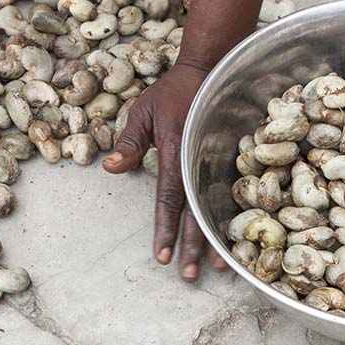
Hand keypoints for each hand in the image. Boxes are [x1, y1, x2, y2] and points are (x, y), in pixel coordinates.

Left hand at [103, 61, 229, 281]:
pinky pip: (231, 193)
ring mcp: (219, 161)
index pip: (169, 198)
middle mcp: (200, 160)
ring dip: (216, 237)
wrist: (211, 68)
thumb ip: (129, 142)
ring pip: (218, 206)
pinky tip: (234, 238)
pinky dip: (231, 217)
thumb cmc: (172, 92)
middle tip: (189, 276)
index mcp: (177, 152)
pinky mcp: (231, 160)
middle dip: (193, 245)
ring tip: (219, 267)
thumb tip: (110, 169)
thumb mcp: (142, 111)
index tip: (162, 257)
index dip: (165, 228)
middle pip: (196, 210)